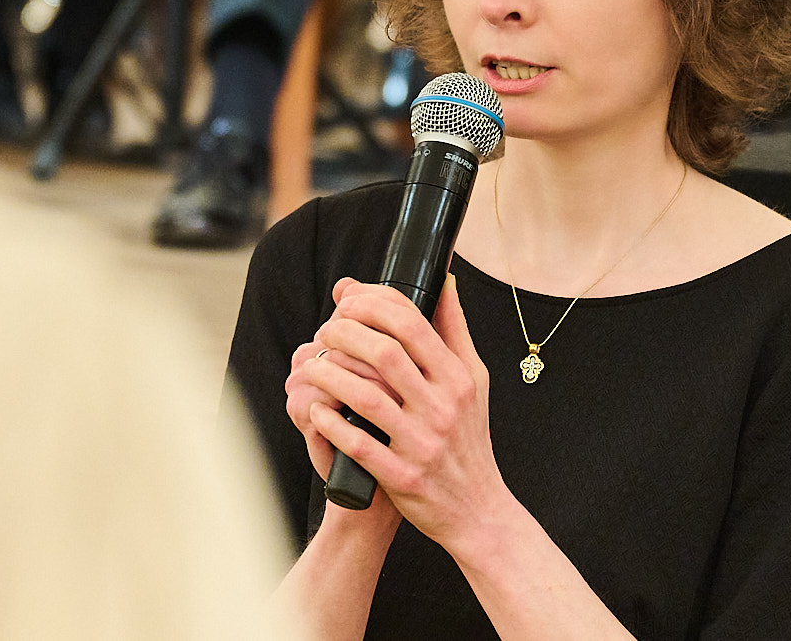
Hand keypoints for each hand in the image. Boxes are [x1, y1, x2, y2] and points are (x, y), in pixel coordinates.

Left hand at [306, 276, 508, 551]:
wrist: (478, 511)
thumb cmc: (470, 439)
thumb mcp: (475, 381)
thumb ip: (456, 330)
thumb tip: (444, 280)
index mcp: (458, 378)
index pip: (412, 323)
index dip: (373, 303)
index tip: (348, 299)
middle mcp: (443, 407)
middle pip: (384, 353)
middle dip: (344, 333)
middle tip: (324, 331)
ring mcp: (422, 443)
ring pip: (365, 397)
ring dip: (329, 374)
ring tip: (312, 365)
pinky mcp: (402, 476)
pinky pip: (358, 445)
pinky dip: (331, 423)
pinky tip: (316, 409)